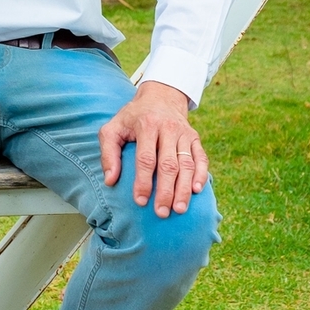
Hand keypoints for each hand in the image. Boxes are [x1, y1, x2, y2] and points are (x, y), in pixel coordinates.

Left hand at [99, 81, 208, 217]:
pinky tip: (197, 191)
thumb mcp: (113, 128)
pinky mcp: (194, 138)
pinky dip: (201, 175)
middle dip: (166, 191)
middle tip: (162, 213)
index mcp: (146, 125)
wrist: (160, 96)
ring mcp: (184, 133)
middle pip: (169, 164)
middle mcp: (168, 128)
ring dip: (184, 188)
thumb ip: (108, 153)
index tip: (140, 201)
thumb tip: (110, 180)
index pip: (146, 158)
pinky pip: (201, 158)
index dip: (143, 181)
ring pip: (187, 164)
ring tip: (179, 209)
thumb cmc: (133, 117)